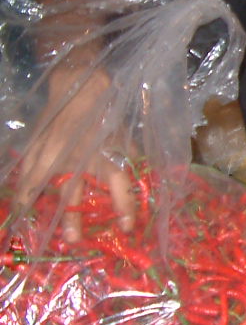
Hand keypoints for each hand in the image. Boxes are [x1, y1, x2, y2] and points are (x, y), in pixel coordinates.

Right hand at [16, 65, 135, 243]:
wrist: (77, 83)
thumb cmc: (105, 109)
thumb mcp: (124, 133)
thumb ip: (131, 156)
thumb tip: (149, 178)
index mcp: (103, 152)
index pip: (119, 184)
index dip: (124, 206)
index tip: (127, 227)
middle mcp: (76, 156)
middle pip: (73, 194)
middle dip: (72, 220)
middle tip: (73, 241)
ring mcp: (51, 152)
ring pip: (39, 185)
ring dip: (36, 207)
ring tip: (28, 225)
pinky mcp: (35, 147)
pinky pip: (26, 173)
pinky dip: (22, 189)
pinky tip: (18, 205)